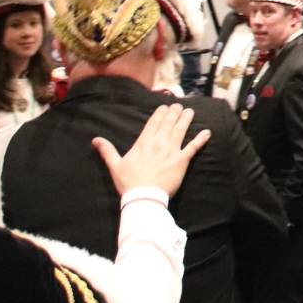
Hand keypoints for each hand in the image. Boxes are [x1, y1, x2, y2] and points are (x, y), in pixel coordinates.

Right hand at [93, 104, 211, 197]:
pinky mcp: (182, 161)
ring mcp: (171, 151)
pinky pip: (193, 148)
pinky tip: (207, 132)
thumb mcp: (115, 165)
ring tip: (190, 111)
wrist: (144, 197)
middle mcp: (158, 144)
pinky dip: (200, 139)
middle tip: (179, 105)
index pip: (153, 124)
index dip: (160, 114)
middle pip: (168, 124)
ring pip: (180, 131)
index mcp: (143, 143)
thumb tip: (95, 139)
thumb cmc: (129, 183)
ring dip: (186, 120)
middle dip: (174, 113)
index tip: (165, 106)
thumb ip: (107, 151)